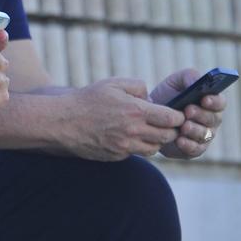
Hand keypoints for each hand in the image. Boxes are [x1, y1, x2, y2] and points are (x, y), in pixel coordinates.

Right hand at [62, 78, 185, 160]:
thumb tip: (151, 97)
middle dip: (170, 129)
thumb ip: (138, 86)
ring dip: (155, 140)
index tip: (175, 113)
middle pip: (167, 136)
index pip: (172, 118)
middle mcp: (133, 131)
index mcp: (136, 111)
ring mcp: (125, 147)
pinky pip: (136, 153)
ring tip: (146, 129)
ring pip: (154, 148)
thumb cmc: (87, 100)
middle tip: (165, 123)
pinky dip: (138, 146)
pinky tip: (128, 136)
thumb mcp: (113, 84)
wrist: (62, 123)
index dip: (178, 116)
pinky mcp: (117, 156)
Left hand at [151, 68, 226, 158]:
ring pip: (205, 134)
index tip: (204, 99)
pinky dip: (188, 145)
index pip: (220, 102)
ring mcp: (204, 136)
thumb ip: (189, 76)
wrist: (150, 117)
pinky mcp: (194, 149)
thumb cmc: (168, 96)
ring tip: (183, 126)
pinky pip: (195, 149)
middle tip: (188, 110)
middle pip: (213, 119)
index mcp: (211, 102)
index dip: (214, 101)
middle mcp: (211, 120)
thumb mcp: (175, 82)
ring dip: (195, 130)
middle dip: (201, 115)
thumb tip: (196, 82)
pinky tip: (179, 140)